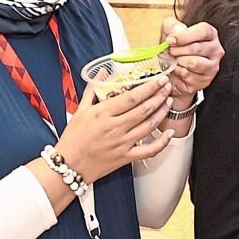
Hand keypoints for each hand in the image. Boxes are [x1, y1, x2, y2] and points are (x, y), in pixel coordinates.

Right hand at [55, 75, 174, 183]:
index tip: (159, 79)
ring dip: (162, 112)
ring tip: (168, 101)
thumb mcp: (80, 110)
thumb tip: (102, 73)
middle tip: (168, 86)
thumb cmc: (73, 138)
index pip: (132, 97)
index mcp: (103, 113)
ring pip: (149, 125)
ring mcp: (122, 143)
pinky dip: (162, 142)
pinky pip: (149, 150)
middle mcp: (115, 127)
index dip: (149, 87)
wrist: (70, 165)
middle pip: (144, 109)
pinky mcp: (126, 157)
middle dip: (159, 95)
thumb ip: (92, 90)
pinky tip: (169, 133)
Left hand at [160, 18, 223, 98]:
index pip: (203, 31)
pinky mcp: (205, 80)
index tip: (170, 40)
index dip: (184, 36)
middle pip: (197, 48)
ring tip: (175, 59)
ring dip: (179, 61)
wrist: (172, 67)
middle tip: (170, 51)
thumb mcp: (170, 32)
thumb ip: (172, 26)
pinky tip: (177, 68)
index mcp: (210, 34)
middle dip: (178, 50)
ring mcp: (213, 66)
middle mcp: (216, 50)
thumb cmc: (175, 47)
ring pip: (194, 63)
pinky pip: (189, 75)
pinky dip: (178, 72)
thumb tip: (177, 30)